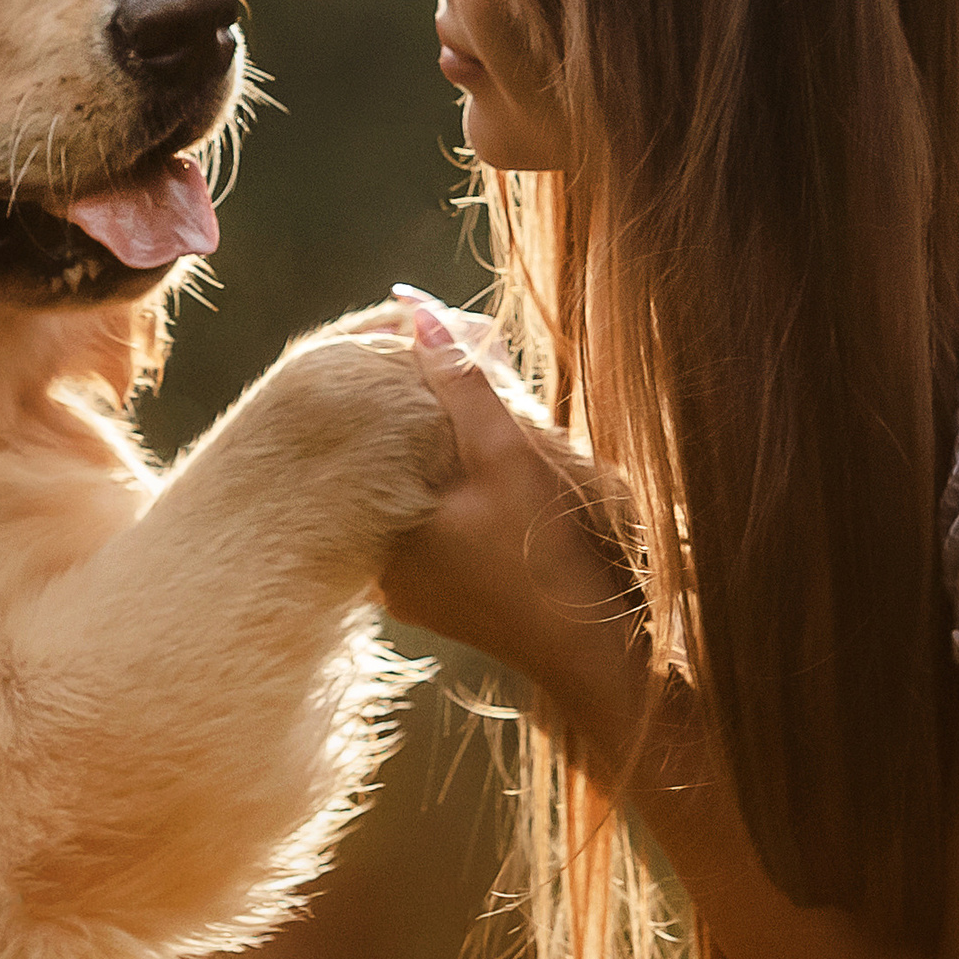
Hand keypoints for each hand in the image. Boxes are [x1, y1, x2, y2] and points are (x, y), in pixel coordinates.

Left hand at [361, 287, 641, 703]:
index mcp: (378, 529)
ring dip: (440, 454)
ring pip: (412, 497)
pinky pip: (430, 528)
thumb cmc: (548, 555)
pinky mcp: (435, 600)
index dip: (395, 377)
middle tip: (459, 366)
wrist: (590, 651)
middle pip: (389, 464)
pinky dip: (451, 494)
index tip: (418, 335)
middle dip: (421, 413)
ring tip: (478, 409)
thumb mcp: (506, 455)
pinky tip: (483, 471)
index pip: (368, 430)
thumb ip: (460, 381)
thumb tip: (415, 308)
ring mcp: (405, 589)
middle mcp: (377, 565)